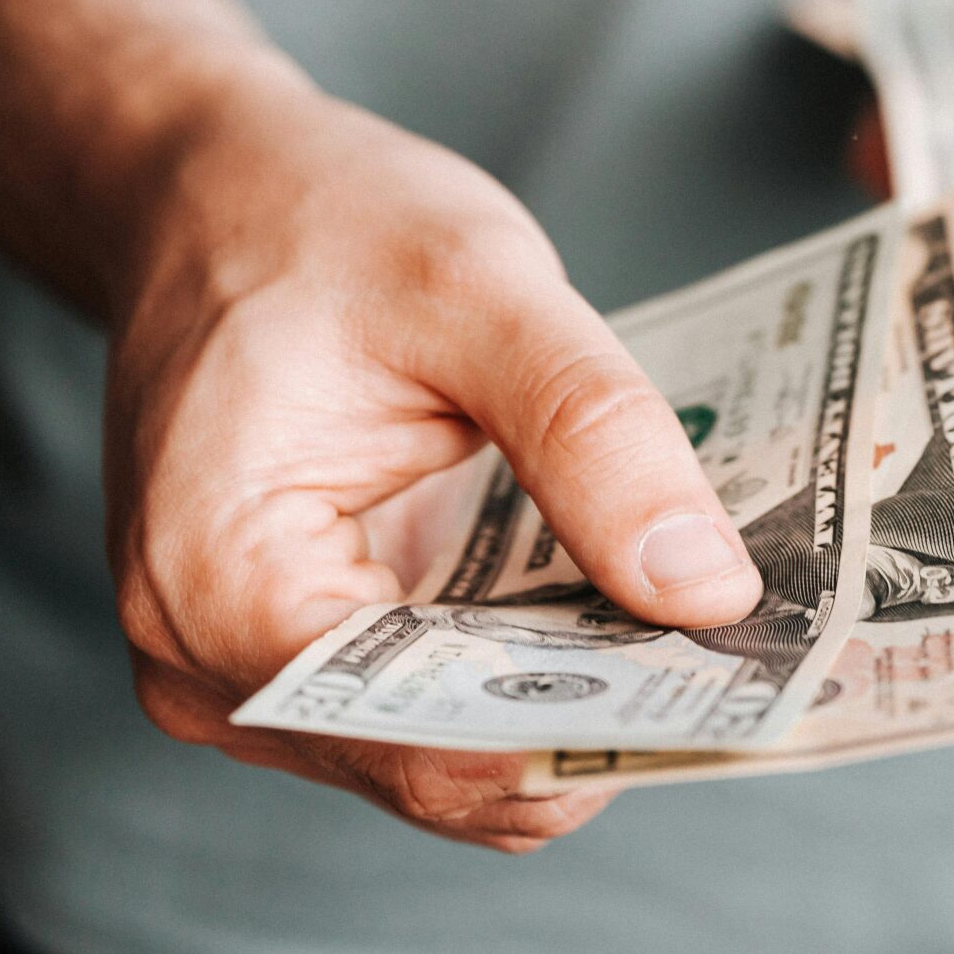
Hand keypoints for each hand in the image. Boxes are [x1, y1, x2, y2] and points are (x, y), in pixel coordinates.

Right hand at [105, 73, 761, 852]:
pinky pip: (427, 701)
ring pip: (442, 751)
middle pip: (437, 763)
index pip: (422, 738)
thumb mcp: (479, 287)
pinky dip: (524, 663)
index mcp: (216, 585)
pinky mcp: (292, 647)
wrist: (217, 189)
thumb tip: (707, 590)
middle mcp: (204, 665)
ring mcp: (240, 669)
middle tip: (748, 653)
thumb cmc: (321, 220)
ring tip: (696, 620)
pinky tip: (614, 597)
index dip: (585, 726)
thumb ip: (591, 431)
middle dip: (594, 715)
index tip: (729, 692)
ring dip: (569, 694)